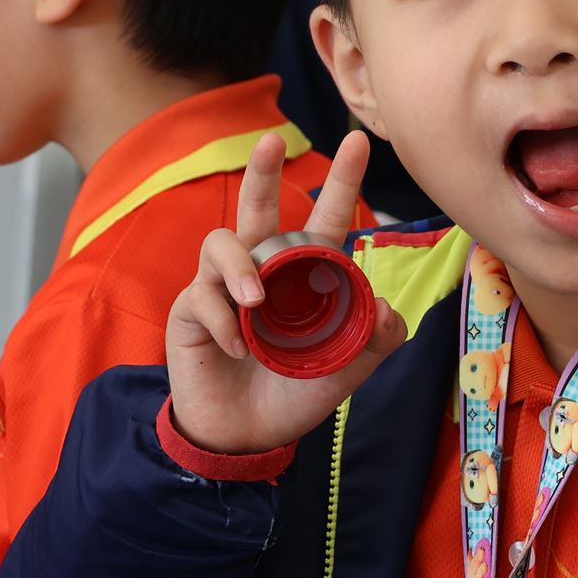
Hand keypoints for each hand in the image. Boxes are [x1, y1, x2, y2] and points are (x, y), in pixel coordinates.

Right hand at [164, 130, 406, 454]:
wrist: (247, 438)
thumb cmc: (293, 394)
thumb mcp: (348, 369)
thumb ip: (375, 339)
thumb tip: (385, 305)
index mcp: (302, 276)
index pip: (324, 220)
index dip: (341, 181)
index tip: (359, 142)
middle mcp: (261, 270)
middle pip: (257, 206)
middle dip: (261, 170)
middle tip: (271, 140)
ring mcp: (222, 288)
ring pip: (221, 243)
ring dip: (240, 267)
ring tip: (256, 303)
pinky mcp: (192, 311)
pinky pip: (202, 296)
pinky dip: (224, 321)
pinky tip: (239, 348)